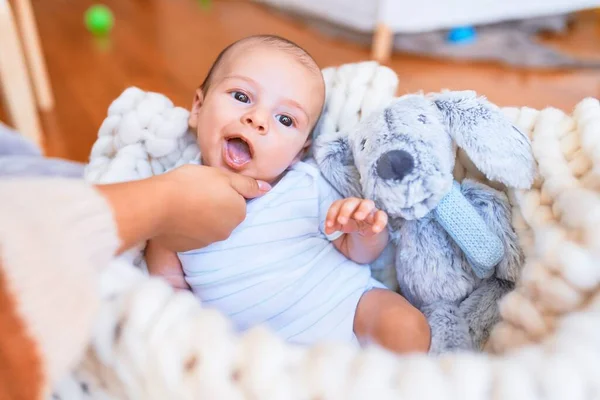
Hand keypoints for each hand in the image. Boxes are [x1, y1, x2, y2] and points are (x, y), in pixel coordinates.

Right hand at [153, 165, 270, 250]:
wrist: (158, 204)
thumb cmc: (192, 184)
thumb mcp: (223, 176)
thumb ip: (247, 184)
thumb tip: (267, 189)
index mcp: (238, 213)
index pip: (237, 201)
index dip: (224, 190)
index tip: (209, 185)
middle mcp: (226, 232)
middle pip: (224, 215)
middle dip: (214, 205)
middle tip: (196, 192)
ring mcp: (206, 242)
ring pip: (208, 226)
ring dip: (200, 217)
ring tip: (184, 203)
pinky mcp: (187, 248)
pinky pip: (191, 235)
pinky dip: (186, 227)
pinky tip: (176, 216)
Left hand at [325, 198, 387, 236]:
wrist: (367, 241)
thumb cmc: (352, 230)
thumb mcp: (341, 230)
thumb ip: (335, 227)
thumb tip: (328, 229)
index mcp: (346, 207)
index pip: (338, 205)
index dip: (332, 214)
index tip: (329, 226)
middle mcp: (357, 206)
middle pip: (352, 201)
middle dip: (345, 210)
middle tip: (341, 221)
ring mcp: (370, 212)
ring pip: (367, 204)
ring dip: (362, 210)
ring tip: (358, 217)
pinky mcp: (380, 219)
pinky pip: (382, 217)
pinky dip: (379, 222)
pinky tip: (375, 230)